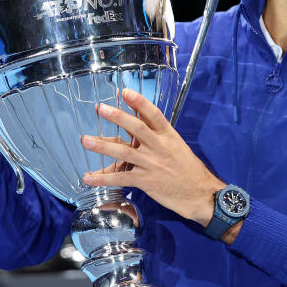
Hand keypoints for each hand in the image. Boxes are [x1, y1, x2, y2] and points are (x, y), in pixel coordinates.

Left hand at [81, 88, 224, 226]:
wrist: (200, 194)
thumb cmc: (188, 169)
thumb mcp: (176, 146)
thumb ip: (157, 137)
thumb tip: (134, 126)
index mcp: (168, 136)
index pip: (154, 114)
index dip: (139, 102)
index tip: (124, 92)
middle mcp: (160, 147)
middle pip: (137, 128)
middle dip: (118, 117)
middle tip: (101, 109)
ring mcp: (152, 164)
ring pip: (124, 152)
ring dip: (103, 146)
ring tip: (86, 140)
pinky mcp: (147, 182)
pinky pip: (121, 178)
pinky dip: (103, 179)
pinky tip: (89, 178)